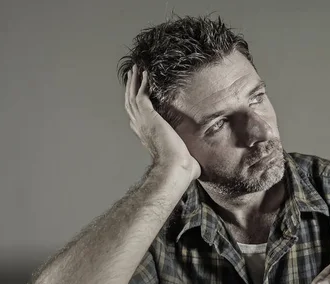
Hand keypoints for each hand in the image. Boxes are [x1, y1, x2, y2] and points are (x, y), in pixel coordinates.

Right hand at [125, 64, 200, 180]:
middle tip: (133, 75)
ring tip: (136, 69)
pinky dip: (141, 83)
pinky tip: (144, 73)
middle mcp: (141, 127)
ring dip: (134, 81)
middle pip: (131, 104)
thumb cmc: (180, 168)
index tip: (138, 95)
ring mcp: (143, 121)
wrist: (175, 167)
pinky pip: (140, 95)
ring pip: (132, 96)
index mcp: (147, 136)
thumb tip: (198, 167)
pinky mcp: (148, 116)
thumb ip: (186, 157)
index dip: (136, 105)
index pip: (138, 117)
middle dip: (132, 88)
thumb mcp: (183, 158)